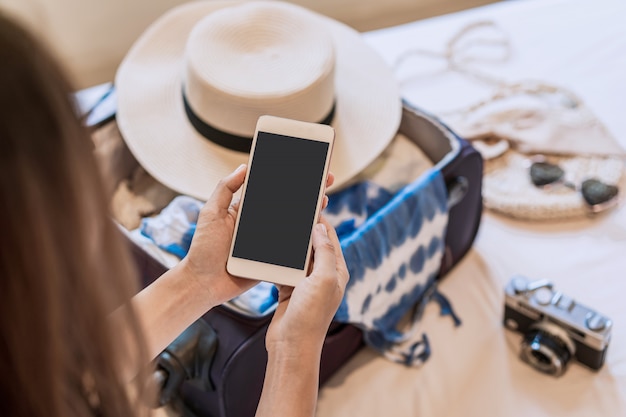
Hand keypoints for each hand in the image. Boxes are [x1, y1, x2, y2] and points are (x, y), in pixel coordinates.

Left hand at [180, 165, 335, 308]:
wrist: (203, 283)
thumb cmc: (203, 249)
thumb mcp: (211, 213)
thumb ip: (225, 189)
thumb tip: (244, 166)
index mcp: (247, 210)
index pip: (272, 189)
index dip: (288, 178)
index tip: (304, 165)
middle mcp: (261, 223)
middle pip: (289, 205)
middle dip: (307, 192)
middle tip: (324, 179)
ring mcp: (269, 241)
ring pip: (294, 225)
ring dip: (311, 213)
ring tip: (323, 200)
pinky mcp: (273, 258)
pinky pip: (292, 248)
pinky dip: (306, 239)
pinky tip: (317, 228)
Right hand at [265, 216, 348, 356]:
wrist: (291, 346)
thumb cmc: (310, 316)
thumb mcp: (322, 279)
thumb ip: (324, 252)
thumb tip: (320, 227)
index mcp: (336, 271)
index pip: (329, 237)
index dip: (320, 220)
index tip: (308, 204)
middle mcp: (323, 275)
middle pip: (313, 244)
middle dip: (302, 228)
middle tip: (289, 211)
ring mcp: (306, 283)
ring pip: (297, 255)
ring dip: (288, 242)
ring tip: (277, 224)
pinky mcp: (290, 289)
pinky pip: (284, 267)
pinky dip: (278, 257)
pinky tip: (268, 248)